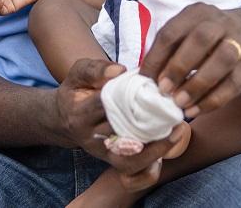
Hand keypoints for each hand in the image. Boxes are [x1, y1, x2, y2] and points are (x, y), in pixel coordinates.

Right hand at [58, 59, 186, 189]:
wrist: (63, 118)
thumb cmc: (76, 90)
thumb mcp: (79, 72)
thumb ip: (96, 69)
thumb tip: (120, 70)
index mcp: (80, 113)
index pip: (106, 106)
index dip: (130, 96)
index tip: (154, 86)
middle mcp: (90, 137)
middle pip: (122, 133)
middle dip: (150, 123)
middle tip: (174, 110)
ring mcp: (102, 152)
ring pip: (129, 160)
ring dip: (156, 149)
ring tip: (177, 131)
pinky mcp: (112, 160)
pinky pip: (132, 171)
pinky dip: (151, 164)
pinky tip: (167, 147)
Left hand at [139, 3, 240, 117]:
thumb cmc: (204, 38)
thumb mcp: (185, 33)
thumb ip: (168, 51)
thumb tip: (146, 79)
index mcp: (196, 13)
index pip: (172, 32)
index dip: (156, 57)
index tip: (144, 80)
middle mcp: (219, 23)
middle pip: (201, 39)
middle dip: (179, 66)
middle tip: (164, 89)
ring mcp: (237, 42)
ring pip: (222, 59)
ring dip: (198, 83)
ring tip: (180, 102)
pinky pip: (233, 84)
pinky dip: (212, 100)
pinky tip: (195, 109)